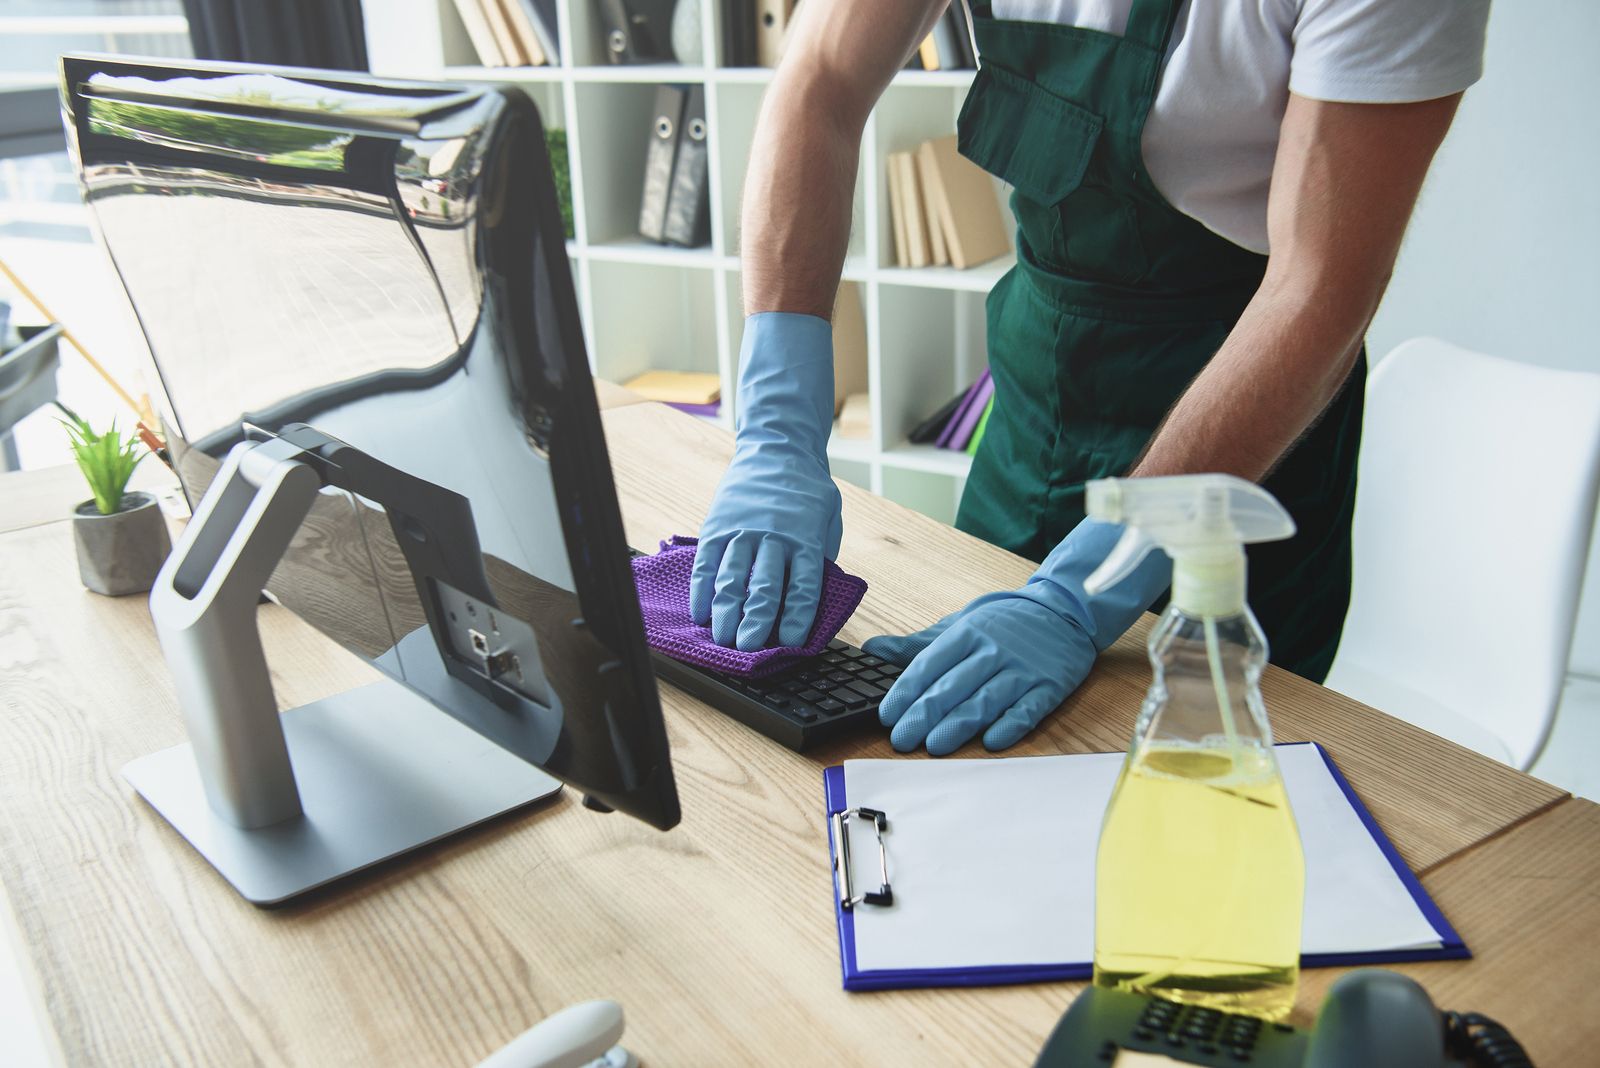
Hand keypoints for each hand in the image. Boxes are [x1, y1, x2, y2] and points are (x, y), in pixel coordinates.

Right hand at [691, 313, 842, 649]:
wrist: (777, 449)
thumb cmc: (807, 493)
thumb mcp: (827, 521)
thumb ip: (819, 558)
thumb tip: (811, 602)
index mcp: (806, 538)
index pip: (803, 585)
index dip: (796, 617)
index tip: (790, 643)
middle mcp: (774, 536)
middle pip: (763, 586)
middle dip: (755, 621)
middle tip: (747, 649)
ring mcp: (742, 530)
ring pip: (731, 577)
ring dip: (725, 612)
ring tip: (721, 639)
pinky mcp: (717, 526)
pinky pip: (707, 563)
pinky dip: (702, 590)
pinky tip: (700, 613)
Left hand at [864, 520, 1170, 754]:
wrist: (1065, 612)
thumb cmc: (1004, 623)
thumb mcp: (959, 625)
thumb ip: (917, 645)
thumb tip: (872, 650)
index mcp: (967, 634)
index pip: (930, 664)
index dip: (906, 691)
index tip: (887, 714)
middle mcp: (993, 651)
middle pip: (953, 686)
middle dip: (924, 715)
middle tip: (901, 739)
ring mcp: (1022, 670)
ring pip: (985, 700)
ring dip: (959, 725)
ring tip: (934, 746)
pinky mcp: (1049, 687)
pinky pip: (1028, 709)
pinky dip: (1010, 725)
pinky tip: (992, 742)